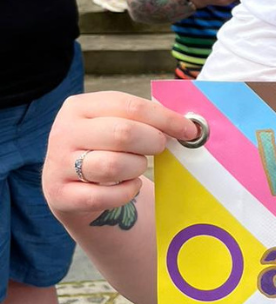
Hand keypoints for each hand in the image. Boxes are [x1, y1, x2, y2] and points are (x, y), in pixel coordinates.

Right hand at [42, 92, 197, 217]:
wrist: (75, 188)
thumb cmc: (108, 149)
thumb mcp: (117, 125)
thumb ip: (147, 120)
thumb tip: (190, 126)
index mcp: (79, 107)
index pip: (129, 106)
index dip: (165, 118)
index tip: (190, 130)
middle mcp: (63, 132)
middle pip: (122, 133)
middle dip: (152, 142)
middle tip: (160, 148)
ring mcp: (58, 164)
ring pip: (112, 165)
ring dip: (137, 167)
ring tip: (137, 166)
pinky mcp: (60, 195)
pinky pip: (103, 196)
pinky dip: (126, 192)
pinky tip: (129, 185)